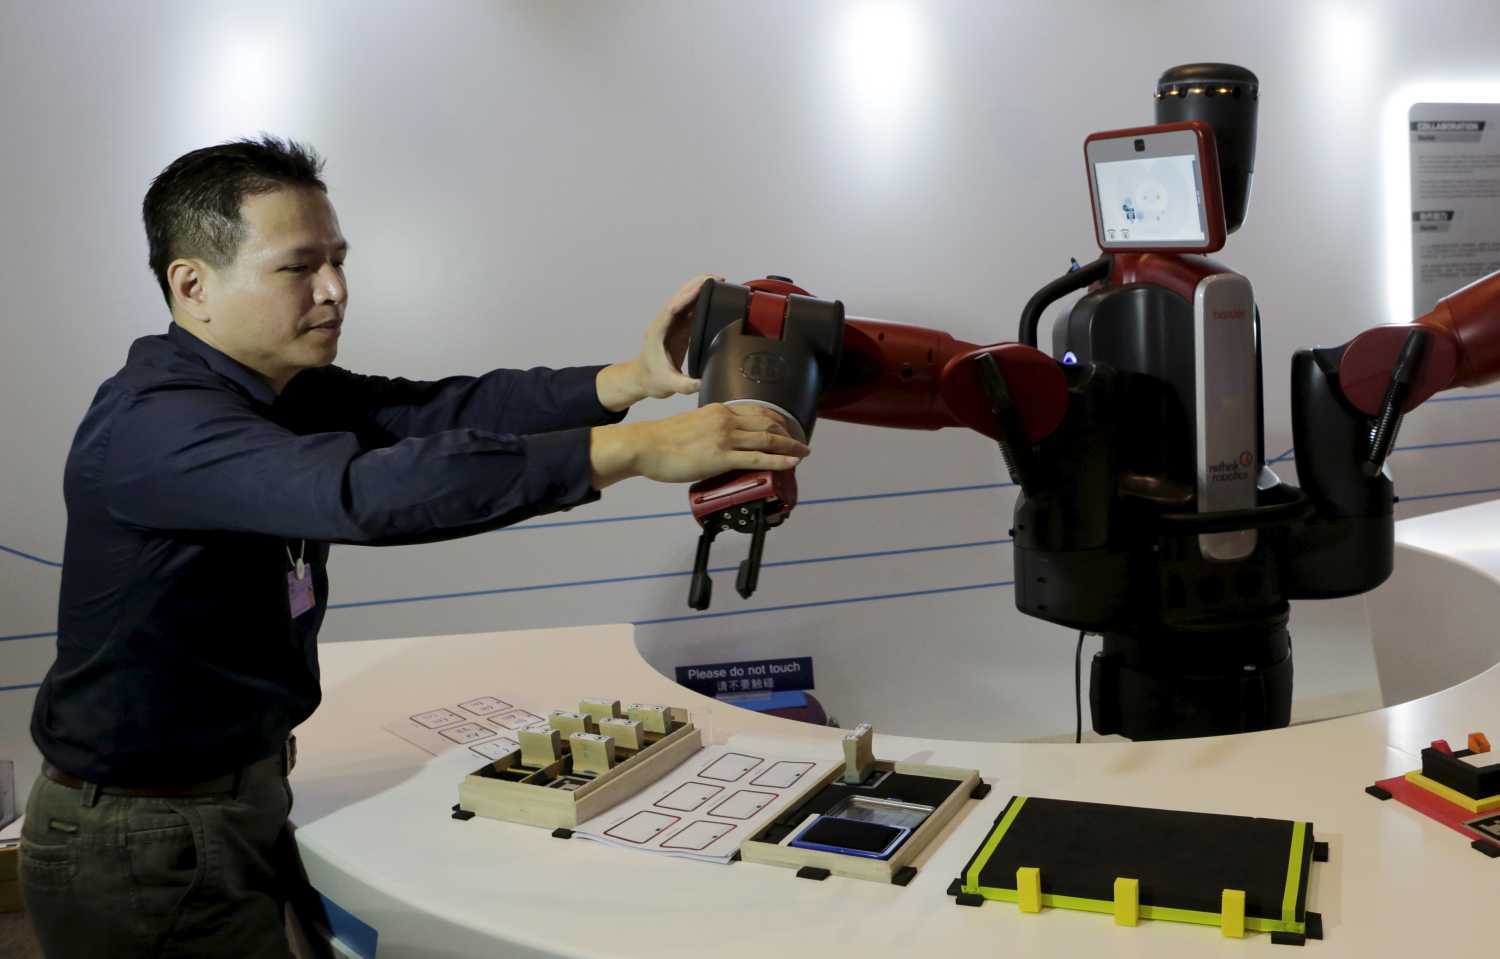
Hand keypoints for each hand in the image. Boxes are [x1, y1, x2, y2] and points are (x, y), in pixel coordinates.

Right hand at [590, 404, 808, 488]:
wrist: (646, 445)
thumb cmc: (662, 439)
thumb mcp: (692, 424)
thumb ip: (710, 428)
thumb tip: (719, 441)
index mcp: (718, 410)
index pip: (756, 411)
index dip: (777, 419)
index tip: (787, 427)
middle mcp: (726, 420)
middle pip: (768, 424)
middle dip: (789, 433)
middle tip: (801, 442)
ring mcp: (725, 438)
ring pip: (768, 440)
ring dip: (790, 447)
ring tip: (803, 453)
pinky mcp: (722, 457)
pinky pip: (758, 458)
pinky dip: (778, 461)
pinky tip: (791, 463)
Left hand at [596, 274, 719, 410]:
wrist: (642, 380)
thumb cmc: (651, 380)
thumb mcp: (669, 385)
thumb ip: (685, 385)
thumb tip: (704, 382)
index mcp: (658, 332)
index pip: (672, 309)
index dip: (686, 297)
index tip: (702, 288)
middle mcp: (663, 324)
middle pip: (679, 298)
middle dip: (695, 285)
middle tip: (716, 278)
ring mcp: (671, 325)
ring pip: (684, 301)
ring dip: (699, 289)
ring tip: (718, 282)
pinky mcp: (678, 329)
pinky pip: (689, 310)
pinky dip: (701, 302)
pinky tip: (714, 298)